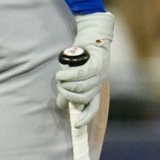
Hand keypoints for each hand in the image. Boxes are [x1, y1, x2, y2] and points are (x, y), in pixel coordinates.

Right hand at [55, 12, 113, 127]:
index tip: (77, 126)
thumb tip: (61, 105)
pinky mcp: (97, 62)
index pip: (94, 107)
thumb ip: (70, 89)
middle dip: (68, 95)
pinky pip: (81, 74)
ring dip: (66, 85)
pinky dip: (68, 76)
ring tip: (59, 78)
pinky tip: (60, 74)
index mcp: (97, 87)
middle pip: (82, 98)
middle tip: (60, 86)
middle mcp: (100, 81)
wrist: (93, 33)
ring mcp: (101, 72)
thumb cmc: (82, 55)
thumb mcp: (76, 74)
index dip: (86, 118)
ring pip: (80, 87)